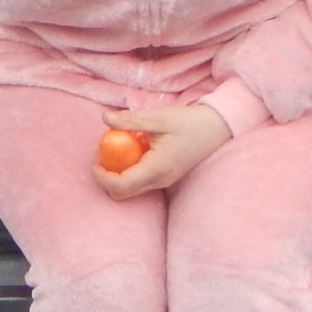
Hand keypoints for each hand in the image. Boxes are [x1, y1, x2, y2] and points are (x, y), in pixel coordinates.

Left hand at [95, 103, 233, 199]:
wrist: (218, 128)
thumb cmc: (190, 122)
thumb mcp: (159, 118)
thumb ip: (131, 121)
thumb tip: (105, 118)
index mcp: (157, 169)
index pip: (121, 185)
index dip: (102, 178)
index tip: (93, 162)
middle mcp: (160, 181)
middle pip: (124, 193)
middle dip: (106, 180)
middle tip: (99, 157)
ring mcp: (165, 181)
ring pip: (132, 189)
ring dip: (117, 176)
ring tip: (113, 151)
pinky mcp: (167, 176)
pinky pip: (142, 181)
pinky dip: (129, 171)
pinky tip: (130, 151)